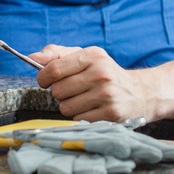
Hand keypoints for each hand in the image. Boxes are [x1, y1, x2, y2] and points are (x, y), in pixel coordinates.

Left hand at [30, 45, 147, 122]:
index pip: (54, 69)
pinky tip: (93, 108)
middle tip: (73, 90)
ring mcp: (107, 95)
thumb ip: (57, 54)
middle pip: (58, 91)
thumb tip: (32, 57)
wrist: (141, 92)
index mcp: (93, 56)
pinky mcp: (110, 114)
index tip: (44, 81)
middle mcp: (101, 74)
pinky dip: (81, 116)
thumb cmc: (105, 73)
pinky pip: (78, 119)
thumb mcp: (85, 56)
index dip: (43, 78)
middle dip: (60, 93)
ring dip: (70, 106)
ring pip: (66, 108)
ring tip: (84, 99)